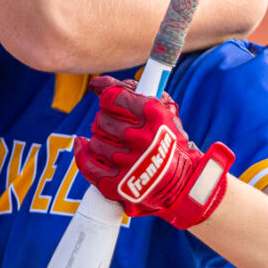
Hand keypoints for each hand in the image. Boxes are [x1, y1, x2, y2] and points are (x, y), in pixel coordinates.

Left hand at [72, 75, 235, 228]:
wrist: (183, 183)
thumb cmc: (170, 142)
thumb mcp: (163, 111)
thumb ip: (132, 92)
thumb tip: (96, 83)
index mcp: (153, 115)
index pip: (112, 97)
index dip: (108, 100)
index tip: (110, 104)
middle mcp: (141, 137)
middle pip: (101, 120)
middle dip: (105, 121)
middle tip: (114, 127)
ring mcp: (129, 163)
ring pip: (95, 141)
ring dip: (100, 140)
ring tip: (112, 143)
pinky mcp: (118, 184)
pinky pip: (88, 165)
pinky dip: (83, 155)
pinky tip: (84, 147)